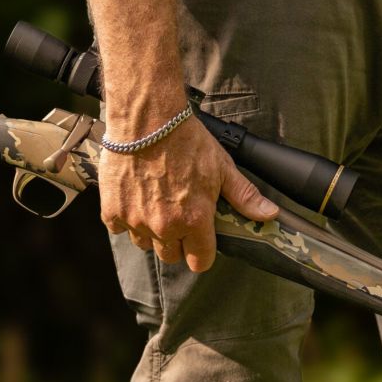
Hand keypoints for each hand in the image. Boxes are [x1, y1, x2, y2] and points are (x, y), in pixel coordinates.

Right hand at [99, 116, 278, 272]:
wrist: (148, 119)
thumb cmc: (186, 140)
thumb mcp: (222, 168)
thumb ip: (244, 197)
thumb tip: (269, 214)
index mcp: (194, 221)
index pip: (200, 262)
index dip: (202, 253)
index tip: (201, 241)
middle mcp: (165, 227)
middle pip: (171, 256)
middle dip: (177, 242)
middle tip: (178, 216)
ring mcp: (136, 221)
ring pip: (144, 244)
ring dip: (151, 231)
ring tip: (156, 204)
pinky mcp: (112, 211)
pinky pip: (119, 228)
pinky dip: (125, 217)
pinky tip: (135, 197)